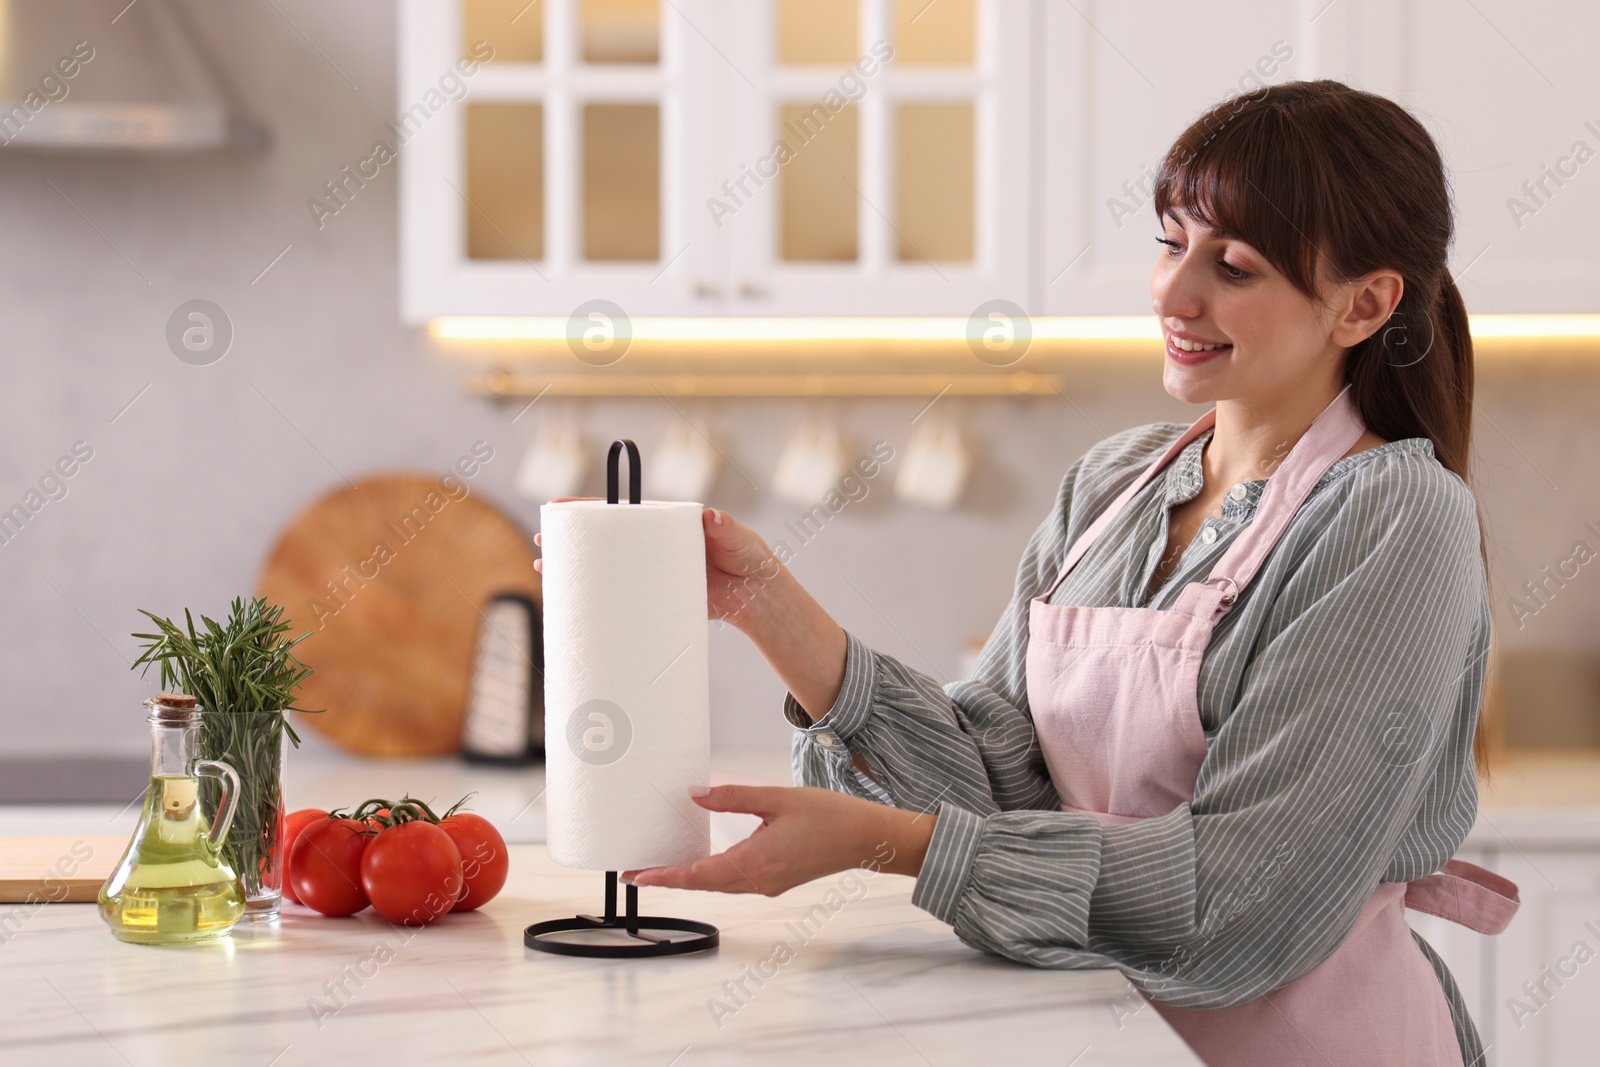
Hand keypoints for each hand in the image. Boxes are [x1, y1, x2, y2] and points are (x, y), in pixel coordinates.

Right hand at [536, 503, 785, 628]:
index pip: (623, 512)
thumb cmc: (749, 558)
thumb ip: (726, 528)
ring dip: (576, 570)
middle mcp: (652, 548)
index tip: (561, 508)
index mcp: (665, 525)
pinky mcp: (655, 599)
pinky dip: (597, 600)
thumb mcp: (739, 538)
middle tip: (544, 543)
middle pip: (605, 540)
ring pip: (607, 569)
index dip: (590, 509)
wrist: (758, 597)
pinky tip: (574, 605)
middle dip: (572, 540)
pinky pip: (621, 598)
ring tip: (547, 572)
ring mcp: (651, 573)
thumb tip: (712, 518)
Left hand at [620, 784, 935, 895]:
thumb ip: (733, 797)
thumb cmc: (828, 816)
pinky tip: (702, 863)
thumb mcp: (776, 798)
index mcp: (755, 863)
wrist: (866, 838)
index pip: (697, 876)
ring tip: (662, 867)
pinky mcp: (776, 881)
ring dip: (689, 879)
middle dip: (669, 879)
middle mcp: (758, 881)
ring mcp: (767, 884)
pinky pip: (734, 882)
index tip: (636, 877)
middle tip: (637, 871)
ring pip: (718, 885)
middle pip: (703, 885)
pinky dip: (712, 875)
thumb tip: (695, 796)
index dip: (664, 877)